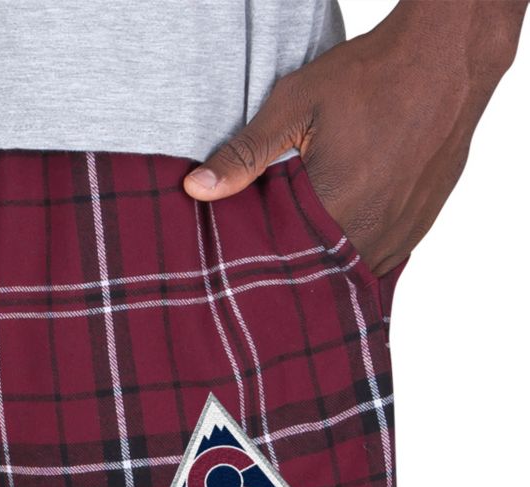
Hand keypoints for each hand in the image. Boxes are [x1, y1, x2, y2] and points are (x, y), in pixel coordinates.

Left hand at [183, 0, 524, 276]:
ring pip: (353, 270)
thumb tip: (196, 189)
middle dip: (297, 270)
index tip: (246, 269)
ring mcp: (401, 234)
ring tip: (307, 248)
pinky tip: (341, 235)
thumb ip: (245, 154)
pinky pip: (382, 258)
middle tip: (274, 260)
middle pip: (321, 275)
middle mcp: (372, 234)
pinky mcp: (419, 225)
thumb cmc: (368, 77)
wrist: (444, 59)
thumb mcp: (294, 107)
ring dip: (330, 263)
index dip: (265, 270)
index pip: (287, 268)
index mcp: (336, 213)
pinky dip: (359, 251)